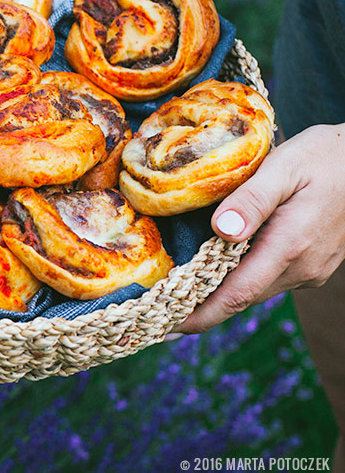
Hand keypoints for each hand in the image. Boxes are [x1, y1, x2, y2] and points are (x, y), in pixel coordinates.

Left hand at [176, 123, 344, 332]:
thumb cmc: (326, 156)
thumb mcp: (284, 167)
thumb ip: (252, 200)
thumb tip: (220, 229)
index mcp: (291, 245)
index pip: (237, 295)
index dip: (199, 315)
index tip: (164, 326)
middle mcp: (302, 267)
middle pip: (241, 297)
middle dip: (199, 307)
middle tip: (155, 309)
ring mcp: (311, 268)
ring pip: (255, 289)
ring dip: (218, 293)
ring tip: (175, 292)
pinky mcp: (313, 264)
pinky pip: (268, 278)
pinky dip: (239, 279)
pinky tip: (213, 268)